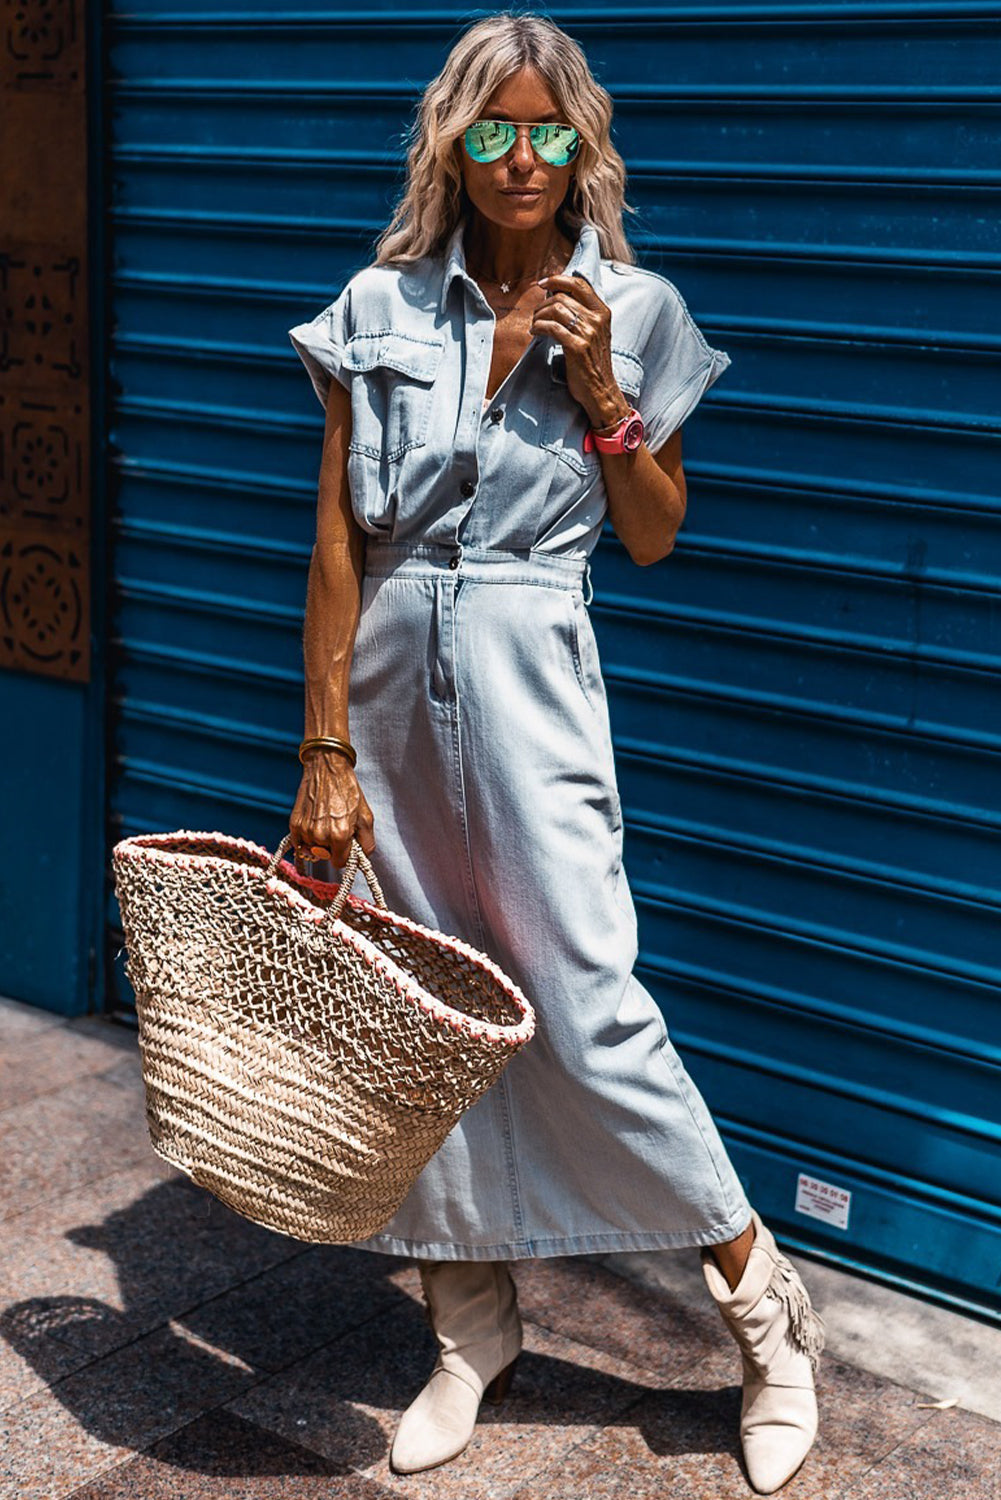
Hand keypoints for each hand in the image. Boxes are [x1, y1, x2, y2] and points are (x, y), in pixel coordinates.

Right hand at [289, 750, 374, 873]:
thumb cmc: (348, 791)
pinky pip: (300, 842)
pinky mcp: (294, 824)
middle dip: (332, 847)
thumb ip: (367, 843)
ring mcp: (305, 830)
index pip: (339, 863)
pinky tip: (314, 821)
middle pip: (325, 856)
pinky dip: (307, 836)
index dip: (344, 855)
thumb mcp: (366, 817)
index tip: (346, 845)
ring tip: (325, 820)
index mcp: (340, 835)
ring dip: (319, 841)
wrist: (327, 769)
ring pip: (312, 849)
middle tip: (337, 827)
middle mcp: (320, 835)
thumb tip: (361, 858)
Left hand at [531, 272, 631, 430]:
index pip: (579, 284)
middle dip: (543, 304)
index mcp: (602, 312)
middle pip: (562, 297)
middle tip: (536, 315)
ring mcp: (588, 333)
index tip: (543, 284)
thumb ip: (583, 315)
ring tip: (534, 325)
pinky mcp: (576, 347)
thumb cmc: (593, 363)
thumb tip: (557, 297)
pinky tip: (535, 332)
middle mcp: (597, 320)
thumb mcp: (595, 334)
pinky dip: (539, 327)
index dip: (558, 280)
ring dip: (538, 316)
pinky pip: (551, 327)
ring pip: (555, 310)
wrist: (601, 391)